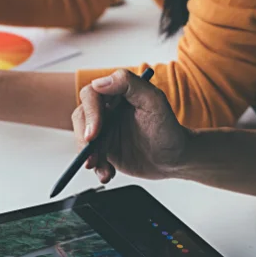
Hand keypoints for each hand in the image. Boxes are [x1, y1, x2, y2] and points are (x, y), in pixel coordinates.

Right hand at [72, 69, 190, 183]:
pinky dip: (97, 168)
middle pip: (81, 118)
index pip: (91, 95)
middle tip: (92, 157)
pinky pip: (90, 157)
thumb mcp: (155, 102)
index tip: (94, 133)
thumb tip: (100, 82)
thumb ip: (129, 84)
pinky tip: (108, 174)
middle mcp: (107, 110)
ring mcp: (104, 130)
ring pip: (83, 139)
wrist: (174, 159)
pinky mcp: (104, 149)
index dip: (90, 114)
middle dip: (83, 139)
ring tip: (104, 170)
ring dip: (89, 157)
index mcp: (117, 93)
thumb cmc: (168, 129)